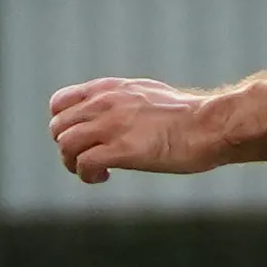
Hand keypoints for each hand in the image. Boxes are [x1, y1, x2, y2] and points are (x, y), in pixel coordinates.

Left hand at [42, 78, 224, 183]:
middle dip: (68, 149)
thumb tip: (120, 112)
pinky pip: (84, 164)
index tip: (82, 139)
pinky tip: (105, 177)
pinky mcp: (122, 150)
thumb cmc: (187, 115)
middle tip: (89, 160)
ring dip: (73, 164)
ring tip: (97, 171)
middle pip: (58, 127)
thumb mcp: (147, 94)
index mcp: (109, 89)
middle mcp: (104, 104)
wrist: (208, 125)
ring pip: (65, 145)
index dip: (64, 126)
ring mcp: (111, 126)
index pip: (59, 103)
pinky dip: (87, 175)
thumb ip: (124, 101)